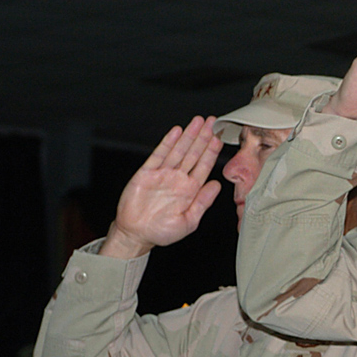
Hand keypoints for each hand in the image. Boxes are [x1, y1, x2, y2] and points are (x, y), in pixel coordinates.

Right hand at [101, 117, 222, 258]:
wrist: (136, 235)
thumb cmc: (162, 231)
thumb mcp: (189, 221)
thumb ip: (203, 202)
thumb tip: (217, 185)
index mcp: (190, 189)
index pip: (204, 166)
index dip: (212, 151)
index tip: (219, 138)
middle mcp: (178, 179)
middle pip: (194, 153)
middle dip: (203, 137)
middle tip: (211, 121)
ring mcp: (163, 174)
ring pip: (179, 150)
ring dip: (188, 135)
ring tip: (197, 122)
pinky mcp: (147, 173)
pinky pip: (159, 155)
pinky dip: (167, 143)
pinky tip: (176, 132)